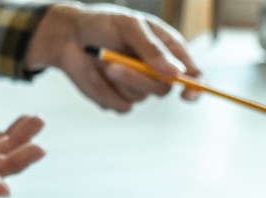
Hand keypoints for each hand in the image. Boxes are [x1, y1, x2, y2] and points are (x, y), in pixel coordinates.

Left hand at [25, 3, 201, 112]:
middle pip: (162, 89)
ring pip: (139, 98)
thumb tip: (175, 73)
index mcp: (169, 50)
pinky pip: (120, 106)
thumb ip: (152, 49)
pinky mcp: (119, 99)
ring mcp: (138, 87)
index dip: (195, 87)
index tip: (187, 94)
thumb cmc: (104, 24)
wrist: (71, 37)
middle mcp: (157, 71)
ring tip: (103, 61)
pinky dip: (104, 92)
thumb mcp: (129, 26)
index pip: (193, 74)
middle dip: (138, 80)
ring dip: (119, 82)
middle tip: (113, 65)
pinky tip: (95, 75)